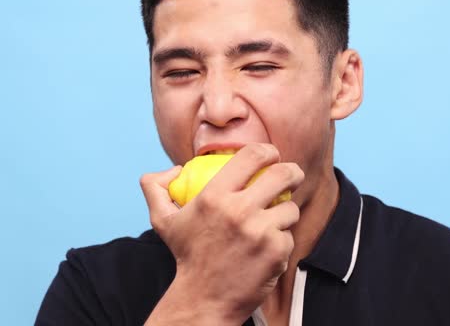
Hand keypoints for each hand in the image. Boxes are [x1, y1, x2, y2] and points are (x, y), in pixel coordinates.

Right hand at [140, 143, 303, 323]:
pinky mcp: (276, 252)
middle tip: (292, 176)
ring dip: (285, 212)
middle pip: (283, 174)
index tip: (271, 156)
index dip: (267, 151)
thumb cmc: (187, 256)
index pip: (253, 156)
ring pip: (290, 208)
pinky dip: (281, 240)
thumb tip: (175, 168)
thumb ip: (156, 187)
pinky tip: (267, 248)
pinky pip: (289, 235)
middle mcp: (239, 211)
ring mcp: (260, 232)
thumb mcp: (163, 220)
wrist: (203, 299)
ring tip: (273, 220)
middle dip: (293, 172)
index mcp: (214, 195)